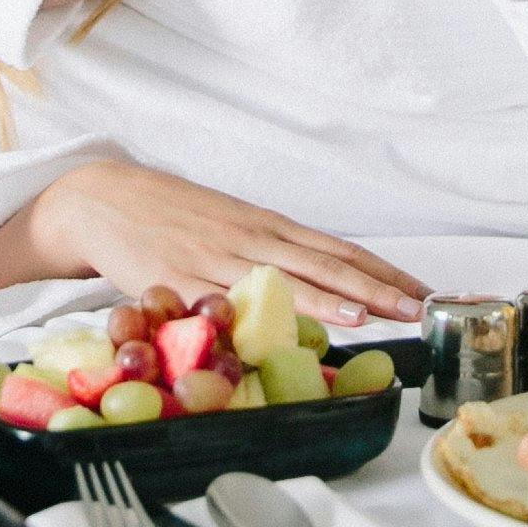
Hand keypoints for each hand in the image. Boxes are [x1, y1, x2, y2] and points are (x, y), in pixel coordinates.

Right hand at [31, 161, 427, 321]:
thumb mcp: (232, 225)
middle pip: (324, 264)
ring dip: (328, 299)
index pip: (338, 250)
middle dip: (375, 288)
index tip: (422, 291)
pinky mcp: (180, 280)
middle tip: (418, 308)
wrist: (106, 199)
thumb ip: (272, 254)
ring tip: (370, 313)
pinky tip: (279, 327)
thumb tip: (323, 283)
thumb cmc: (175, 217)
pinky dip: (256, 313)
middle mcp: (252, 238)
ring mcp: (216, 259)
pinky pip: (223, 301)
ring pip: (282, 281)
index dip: (382, 271)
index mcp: (267, 226)